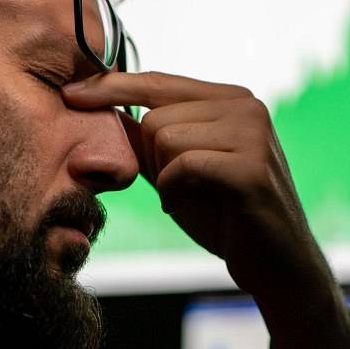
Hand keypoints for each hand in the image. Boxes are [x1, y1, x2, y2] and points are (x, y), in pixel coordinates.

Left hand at [62, 71, 321, 297]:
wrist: (278, 267)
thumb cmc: (228, 220)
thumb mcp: (179, 173)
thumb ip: (148, 142)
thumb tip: (102, 111)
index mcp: (232, 100)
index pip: (159, 81)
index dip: (112, 87)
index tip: (71, 94)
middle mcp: (247, 107)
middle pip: (156, 115)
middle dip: (151, 159)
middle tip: (176, 191)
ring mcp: (253, 134)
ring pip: (166, 139)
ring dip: (165, 179)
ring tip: (188, 199)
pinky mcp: (251, 167)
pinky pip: (183, 166)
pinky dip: (174, 193)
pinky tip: (186, 209)